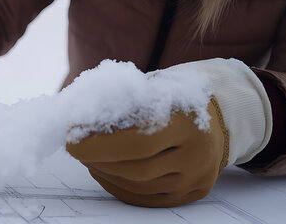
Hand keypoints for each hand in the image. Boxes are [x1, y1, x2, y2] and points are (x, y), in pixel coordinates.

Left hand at [66, 58, 272, 206]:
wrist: (214, 116)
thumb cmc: (171, 96)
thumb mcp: (151, 87)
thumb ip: (121, 100)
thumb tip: (77, 112)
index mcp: (187, 120)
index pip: (138, 142)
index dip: (99, 143)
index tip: (71, 135)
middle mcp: (197, 154)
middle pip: (135, 168)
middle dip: (96, 158)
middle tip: (74, 145)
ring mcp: (195, 178)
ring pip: (136, 186)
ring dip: (102, 170)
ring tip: (86, 153)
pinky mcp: (189, 194)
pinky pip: (143, 197)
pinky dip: (115, 183)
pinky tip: (101, 168)